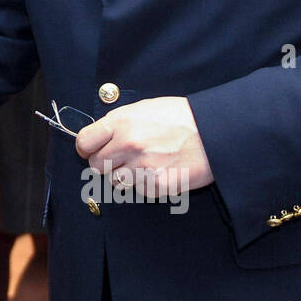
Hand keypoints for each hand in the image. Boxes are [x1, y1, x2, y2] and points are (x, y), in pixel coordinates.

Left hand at [75, 96, 213, 193]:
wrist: (216, 132)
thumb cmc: (182, 117)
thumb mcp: (145, 108)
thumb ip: (119, 122)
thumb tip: (100, 135)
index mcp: (121, 122)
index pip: (84, 142)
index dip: (87, 148)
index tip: (91, 150)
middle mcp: (128, 145)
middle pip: (96, 165)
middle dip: (105, 163)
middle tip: (122, 159)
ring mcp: (142, 167)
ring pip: (115, 181)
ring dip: (125, 176)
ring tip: (144, 164)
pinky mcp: (157, 186)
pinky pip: (138, 192)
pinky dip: (146, 185)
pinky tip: (160, 171)